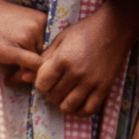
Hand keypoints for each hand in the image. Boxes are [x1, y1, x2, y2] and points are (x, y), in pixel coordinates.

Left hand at [34, 0, 138, 114]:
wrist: (113, 28)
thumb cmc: (84, 31)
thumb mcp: (60, 40)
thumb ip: (43, 59)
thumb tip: (24, 77)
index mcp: (63, 59)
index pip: (41, 85)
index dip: (41, 83)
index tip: (46, 78)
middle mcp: (76, 73)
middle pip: (53, 97)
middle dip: (51, 93)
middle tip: (56, 85)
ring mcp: (91, 82)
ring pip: (68, 106)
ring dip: (63, 102)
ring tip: (66, 93)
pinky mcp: (104, 87)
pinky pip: (88, 109)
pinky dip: (80, 110)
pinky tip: (78, 101)